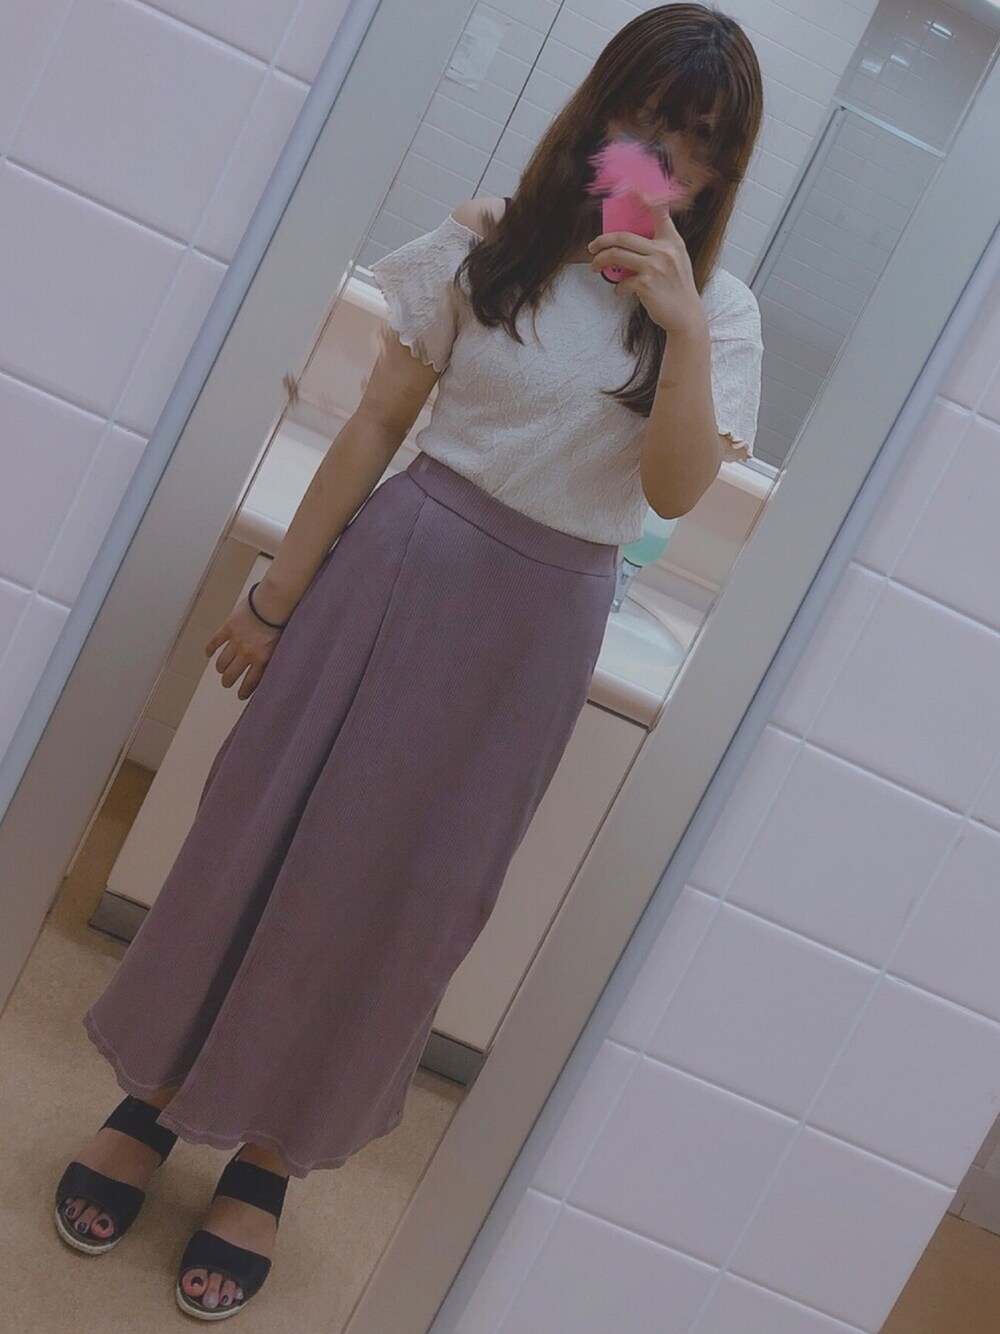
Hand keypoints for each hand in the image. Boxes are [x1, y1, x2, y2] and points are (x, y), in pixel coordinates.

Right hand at [204, 595, 282, 700]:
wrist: (274, 602)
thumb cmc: (283, 621)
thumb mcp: (282, 645)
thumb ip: (272, 657)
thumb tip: (268, 668)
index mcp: (262, 660)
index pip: (250, 682)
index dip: (243, 691)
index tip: (240, 695)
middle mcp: (247, 654)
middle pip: (232, 675)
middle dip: (228, 682)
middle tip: (228, 683)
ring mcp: (236, 641)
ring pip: (222, 662)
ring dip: (221, 669)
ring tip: (222, 670)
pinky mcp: (228, 628)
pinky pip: (215, 642)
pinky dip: (210, 649)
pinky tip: (208, 654)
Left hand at [587, 188, 707, 338]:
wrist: (686, 315)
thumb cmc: (678, 289)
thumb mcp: (677, 261)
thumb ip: (659, 248)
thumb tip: (631, 246)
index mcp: (672, 241)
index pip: (659, 212)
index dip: (645, 198)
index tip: (632, 187)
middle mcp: (664, 250)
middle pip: (623, 237)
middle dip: (602, 241)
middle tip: (593, 247)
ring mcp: (655, 266)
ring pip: (617, 255)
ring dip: (600, 261)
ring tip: (595, 267)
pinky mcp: (646, 284)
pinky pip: (622, 281)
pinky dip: (618, 288)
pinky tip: (620, 291)